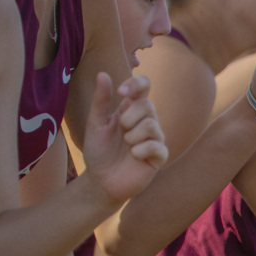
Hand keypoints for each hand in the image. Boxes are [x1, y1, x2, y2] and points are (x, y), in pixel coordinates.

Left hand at [80, 73, 167, 204]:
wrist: (101, 181)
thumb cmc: (99, 152)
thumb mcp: (95, 124)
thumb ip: (100, 101)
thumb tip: (103, 74)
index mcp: (131, 109)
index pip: (144, 86)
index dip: (136, 84)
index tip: (121, 93)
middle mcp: (146, 121)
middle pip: (147, 105)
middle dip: (128, 117)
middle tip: (120, 131)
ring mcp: (155, 138)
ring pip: (151, 125)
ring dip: (132, 136)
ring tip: (126, 146)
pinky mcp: (159, 156)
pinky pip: (156, 145)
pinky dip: (140, 150)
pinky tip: (134, 157)